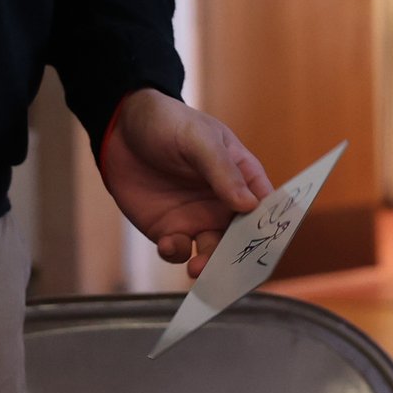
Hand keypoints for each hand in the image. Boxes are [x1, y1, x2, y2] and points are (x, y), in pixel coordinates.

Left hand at [97, 89, 271, 276]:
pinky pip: (179, 251)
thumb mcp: (198, 138)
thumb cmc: (168, 122)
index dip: (272, 227)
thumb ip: (222, 170)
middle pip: (242, 238)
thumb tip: (250, 205)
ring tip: (198, 267)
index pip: (266, 206)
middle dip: (239, 257)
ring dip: (209, 264)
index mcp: (241, 176)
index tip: (270, 247)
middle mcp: (223, 203)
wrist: (121, 128)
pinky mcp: (169, 229)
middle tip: (232, 271)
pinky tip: (169, 243)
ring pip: (213, 252)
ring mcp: (197, 218)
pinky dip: (177, 253)